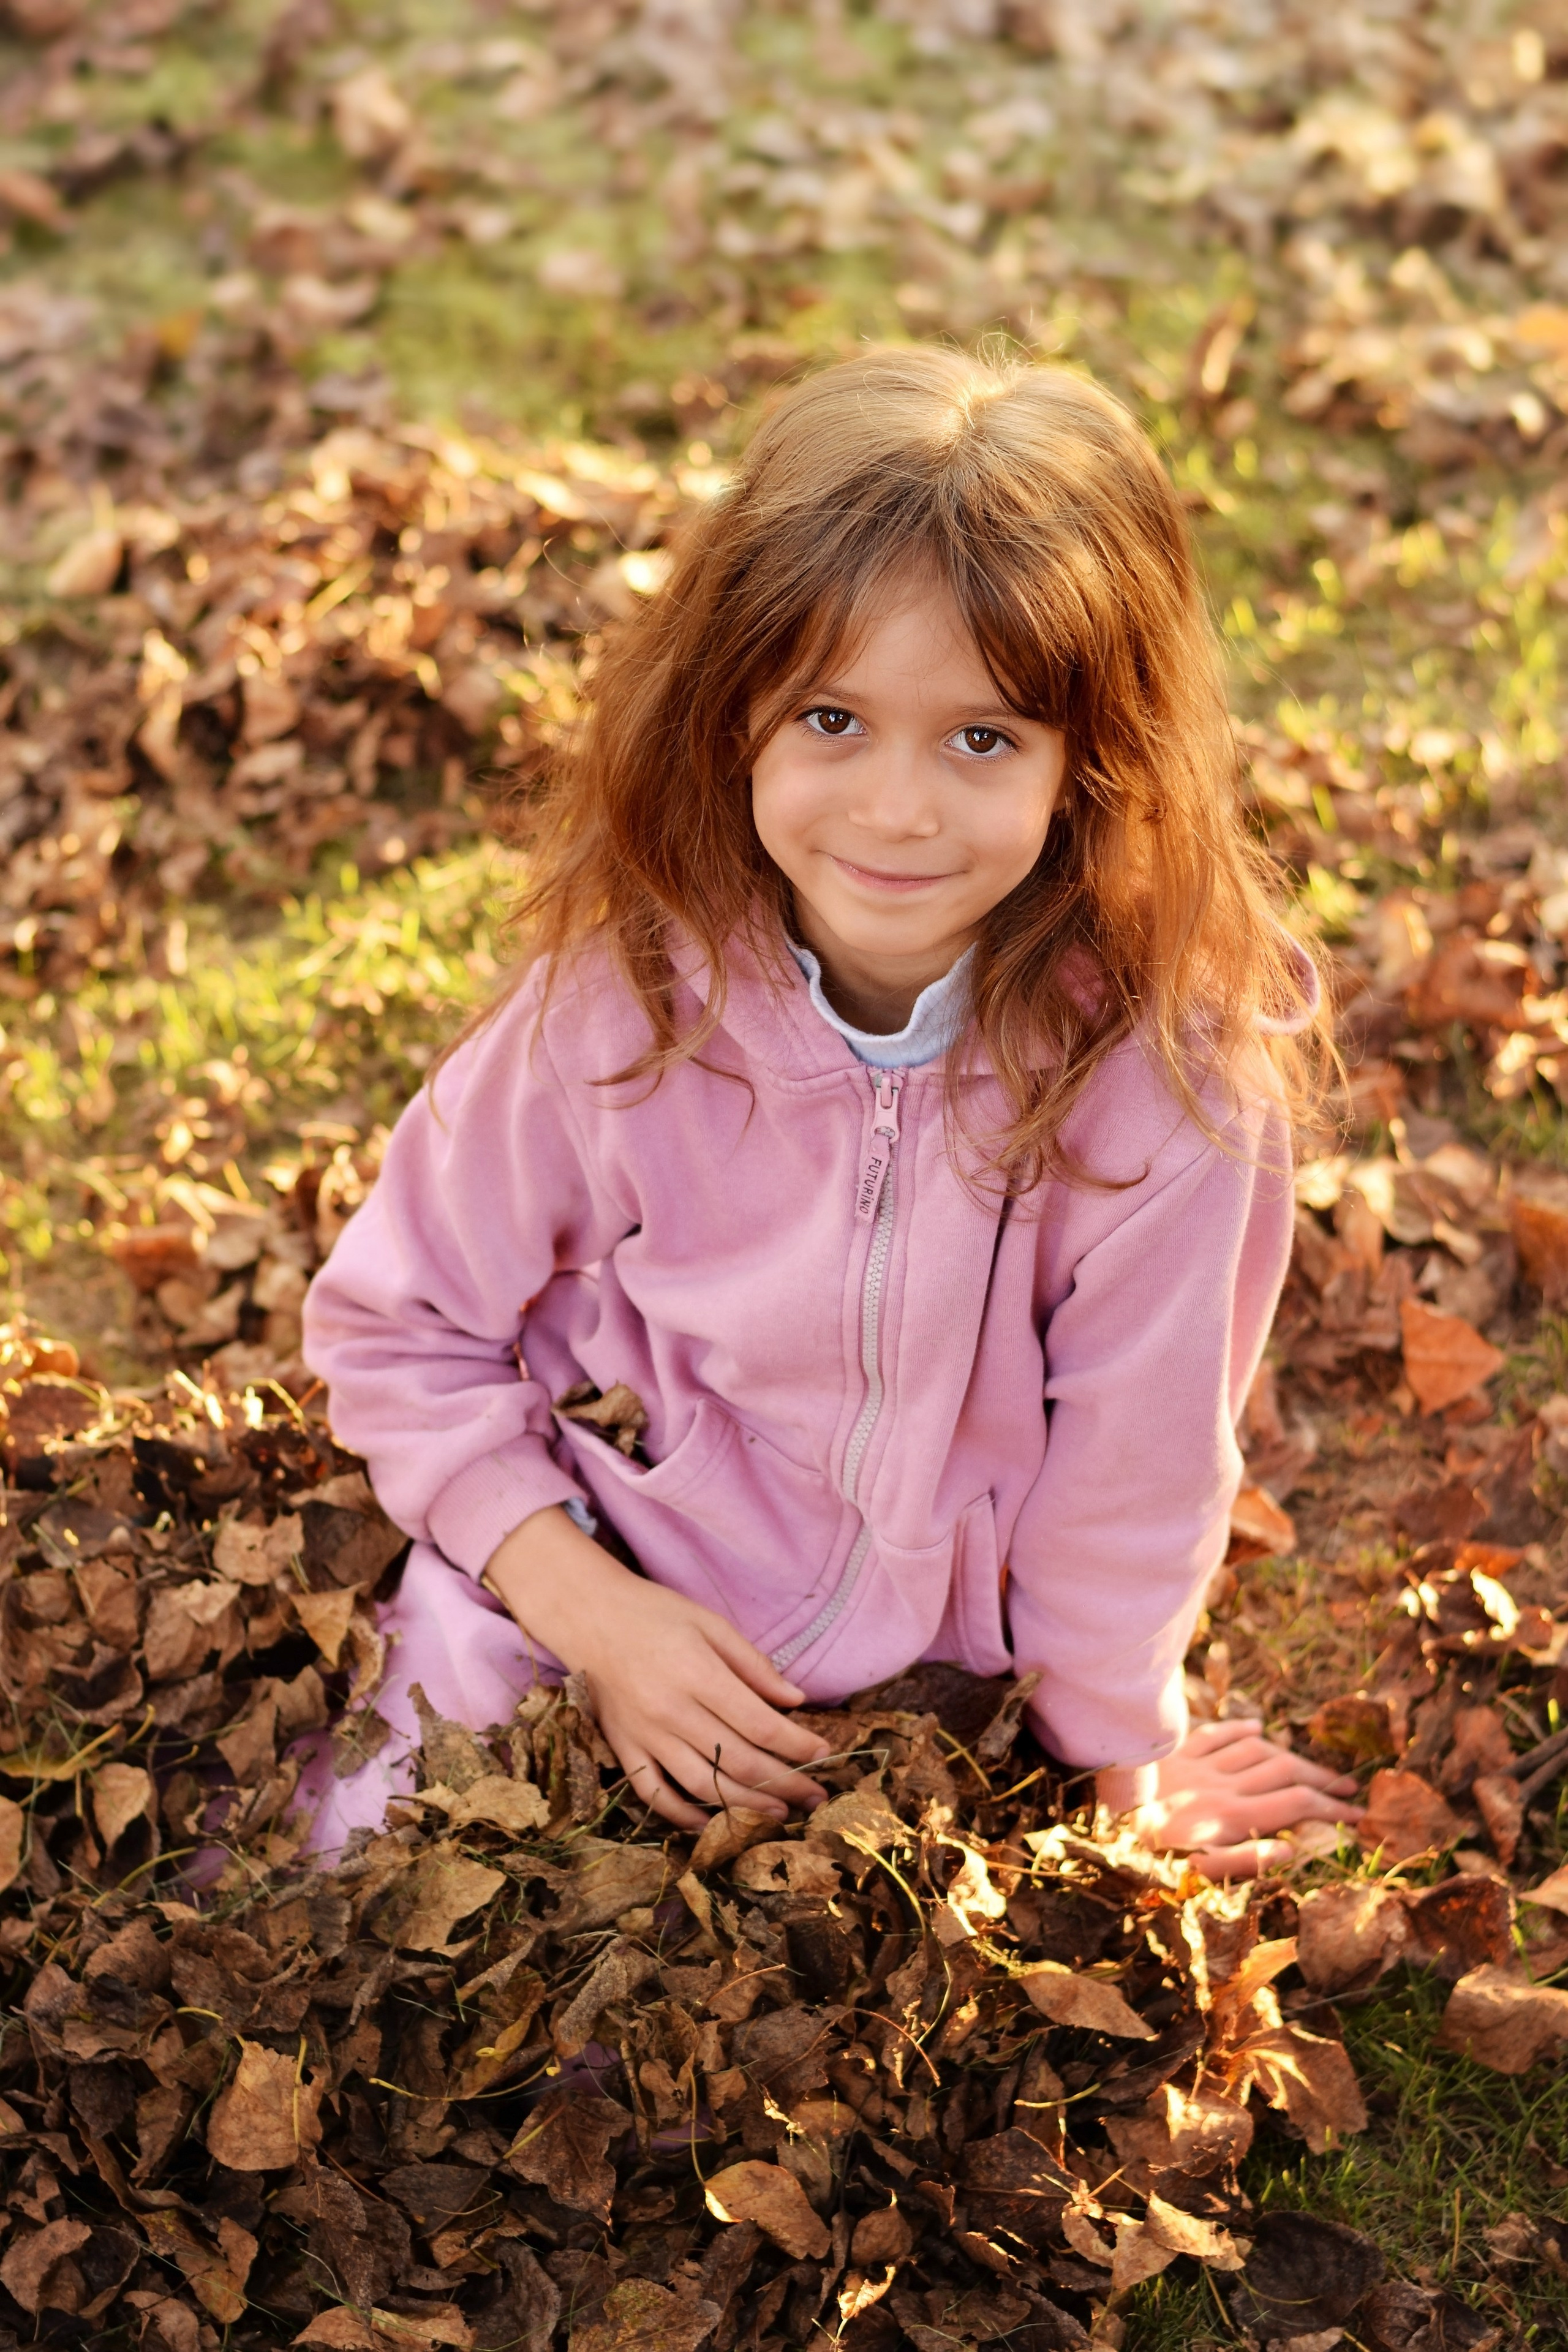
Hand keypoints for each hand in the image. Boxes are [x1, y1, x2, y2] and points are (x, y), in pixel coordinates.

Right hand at [483, 1505, 831, 1829]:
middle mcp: (672, 1711)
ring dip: (746, 1806)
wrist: (588, 1616)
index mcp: (698, 1675)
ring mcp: (645, 1735)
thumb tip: (795, 1699)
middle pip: (739, 1761)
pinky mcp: (624, 1748)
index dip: (797, 1744)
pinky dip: (681, 1815)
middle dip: (785, 1783)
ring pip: (703, 1784)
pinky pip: (653, 1793)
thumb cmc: (654, 1613)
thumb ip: (753, 1664)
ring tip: (779, 1814)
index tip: (825, 1751)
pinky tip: (709, 1822)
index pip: (759, 1723)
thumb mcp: (710, 1623)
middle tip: (817, 1795)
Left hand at [1109, 1718, 1362, 1880]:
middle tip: (1349, 1789)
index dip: (1331, 1808)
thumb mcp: (1197, 1873)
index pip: (1296, 1804)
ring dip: (1290, 1755)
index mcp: (1230, 1816)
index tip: (1358, 1814)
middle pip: (1285, 1770)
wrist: (1091, 1818)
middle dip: (1321, 1778)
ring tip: (1313, 1767)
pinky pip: (1216, 1733)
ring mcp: (1198, 1764)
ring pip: (1257, 1749)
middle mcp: (1220, 1784)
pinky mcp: (1174, 1753)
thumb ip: (1247, 1861)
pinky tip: (1258, 1728)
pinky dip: (1241, 1729)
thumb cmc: (1143, 1857)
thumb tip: (1291, 1850)